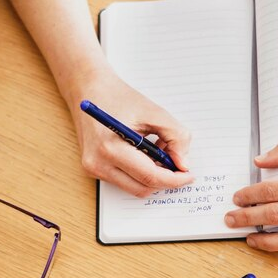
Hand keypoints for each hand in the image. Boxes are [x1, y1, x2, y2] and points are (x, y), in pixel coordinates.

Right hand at [69, 69, 193, 196]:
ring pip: (134, 188)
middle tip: (178, 164)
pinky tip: (144, 153)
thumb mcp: (154, 112)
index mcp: (111, 148)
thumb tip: (183, 164)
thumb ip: (176, 137)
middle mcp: (98, 163)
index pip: (149, 177)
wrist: (88, 90)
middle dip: (165, 179)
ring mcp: (93, 169)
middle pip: (142, 188)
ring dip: (152, 177)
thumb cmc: (119, 97)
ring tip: (158, 152)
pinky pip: (124, 181)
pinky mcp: (93, 169)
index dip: (174, 179)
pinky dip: (140, 173)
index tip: (188, 175)